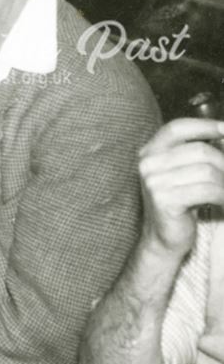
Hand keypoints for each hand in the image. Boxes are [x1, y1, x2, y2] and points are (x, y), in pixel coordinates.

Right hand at [138, 118, 223, 256]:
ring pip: (207, 171)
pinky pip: (207, 190)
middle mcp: (147, 163)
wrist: (163, 238)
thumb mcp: (182, 173)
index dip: (203, 125)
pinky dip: (223, 196)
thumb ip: (195, 154)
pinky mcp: (164, 199)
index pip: (177, 128)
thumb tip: (223, 136)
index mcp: (149, 152)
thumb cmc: (179, 203)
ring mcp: (153, 181)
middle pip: (200, 150)